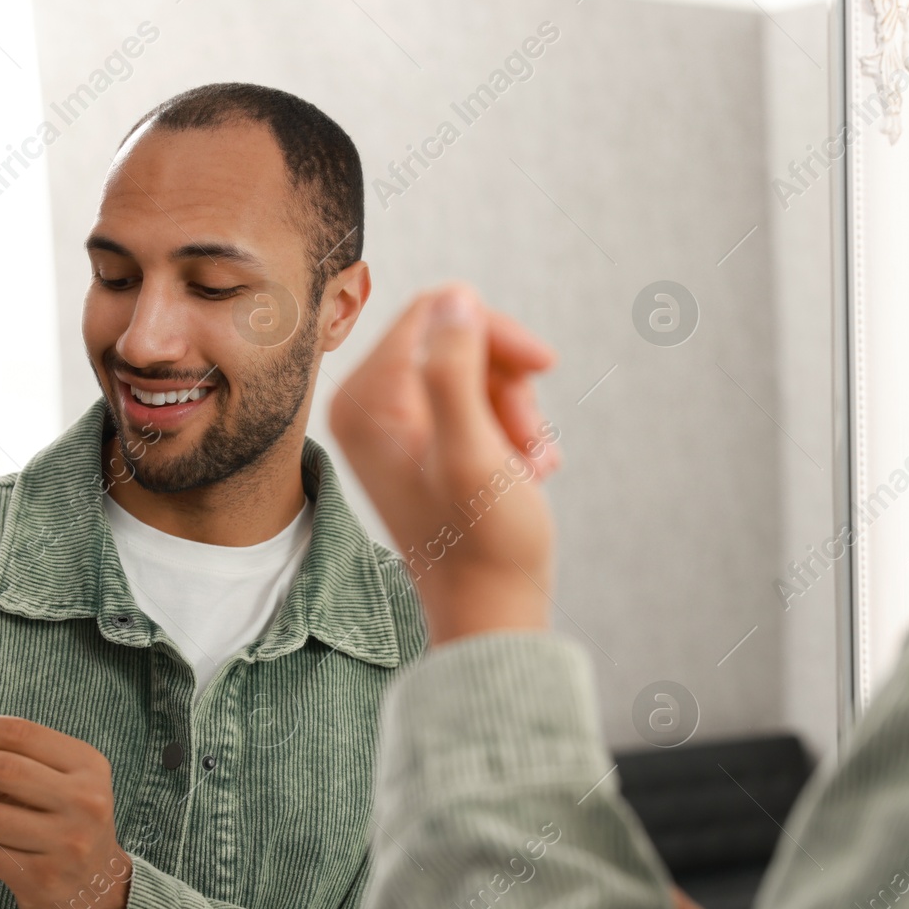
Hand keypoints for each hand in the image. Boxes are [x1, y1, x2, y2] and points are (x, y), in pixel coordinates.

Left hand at [329, 285, 560, 644]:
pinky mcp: (417, 444)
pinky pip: (472, 402)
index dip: (497, 332)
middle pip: (454, 338)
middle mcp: (365, 407)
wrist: (489, 612)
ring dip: (516, 407)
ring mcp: (390, 427)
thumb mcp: (473, 450)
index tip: (544, 367)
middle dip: (508, 379)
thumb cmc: (483, 543)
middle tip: (532, 435)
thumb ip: (455, 371)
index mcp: (364, 400)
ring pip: (473, 370)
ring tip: (533, 461)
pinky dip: (509, 427)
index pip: (434, 312)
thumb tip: (455, 296)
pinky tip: (528, 469)